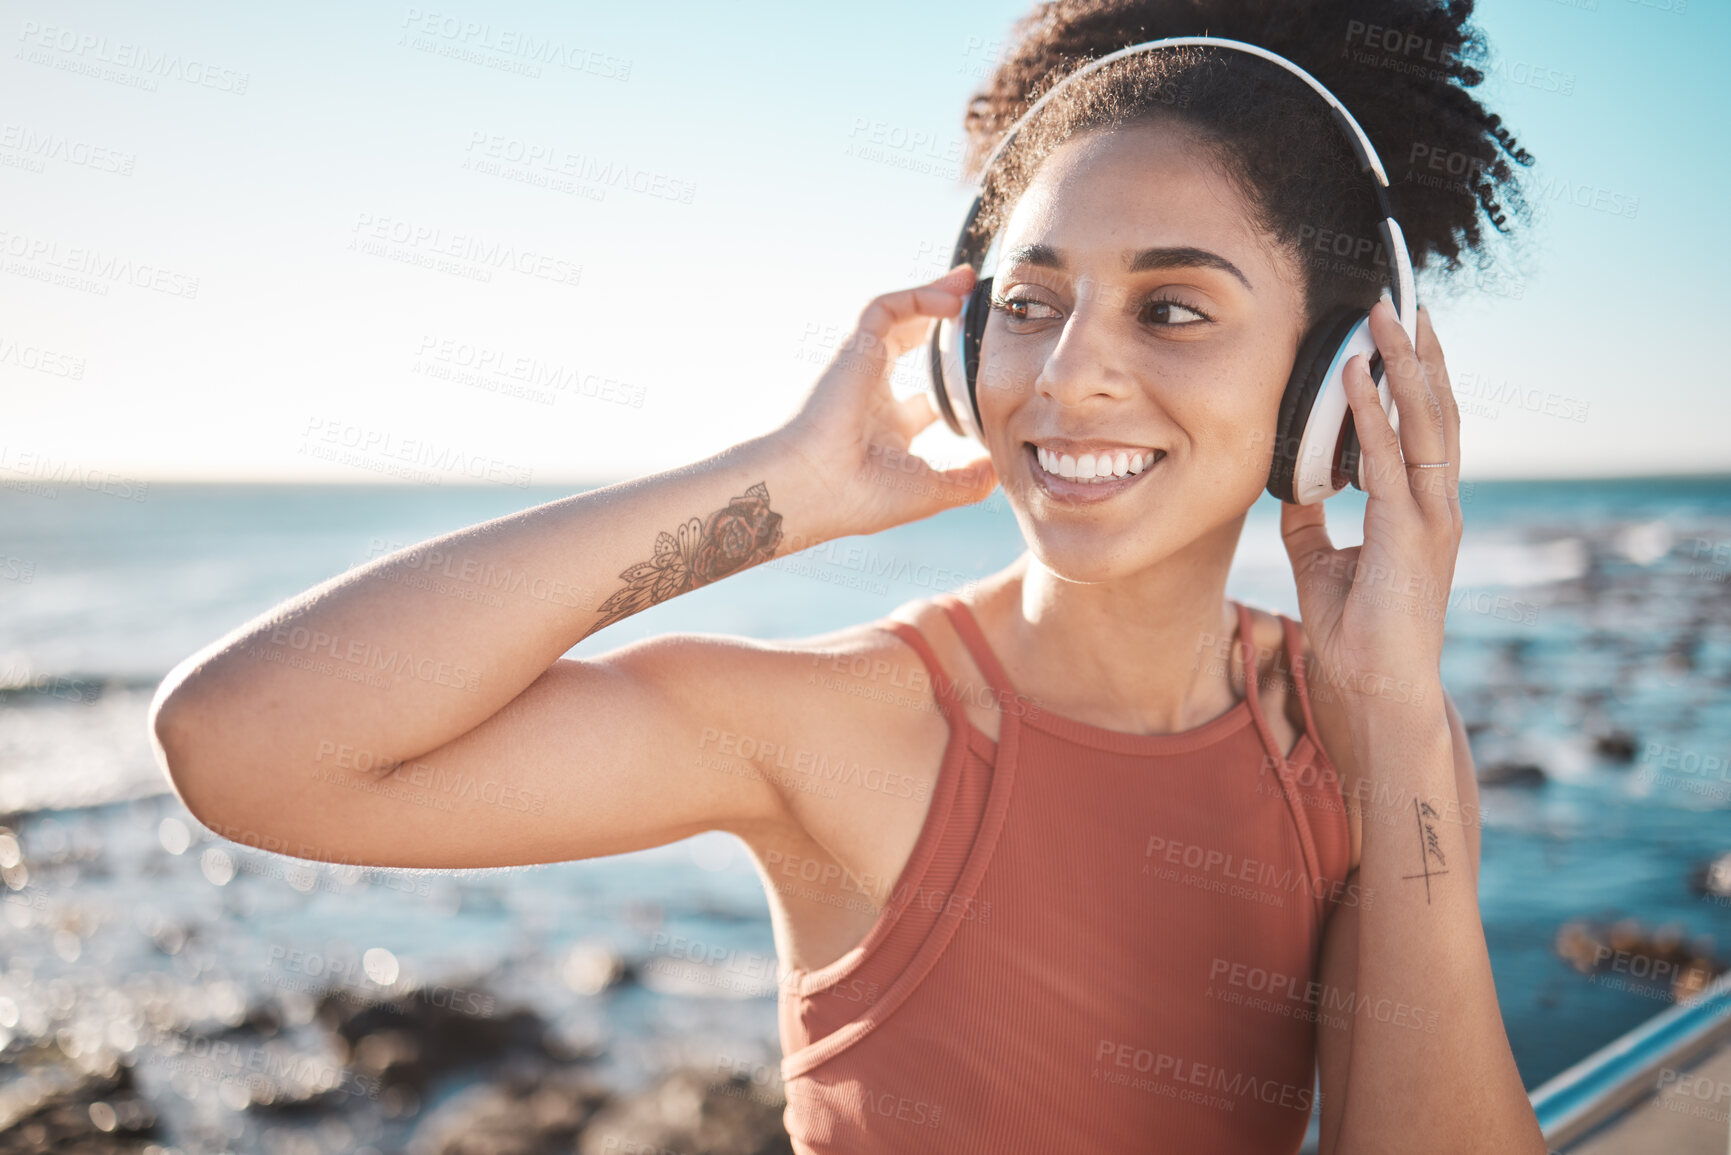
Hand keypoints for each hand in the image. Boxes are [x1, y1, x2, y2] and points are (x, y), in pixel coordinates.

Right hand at [771, 265, 999, 539]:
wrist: (814, 485)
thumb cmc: (861, 497)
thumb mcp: (930, 493)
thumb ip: (969, 481)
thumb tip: (1000, 467)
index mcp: (887, 433)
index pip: (922, 404)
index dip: (951, 390)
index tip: (981, 380)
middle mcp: (873, 397)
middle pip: (908, 348)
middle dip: (939, 326)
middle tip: (973, 308)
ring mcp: (862, 369)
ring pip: (898, 318)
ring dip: (933, 297)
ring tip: (967, 283)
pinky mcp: (855, 347)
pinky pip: (888, 308)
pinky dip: (919, 297)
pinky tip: (953, 300)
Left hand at [1278, 301, 1462, 708]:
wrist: (1374, 692)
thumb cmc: (1355, 633)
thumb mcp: (1321, 561)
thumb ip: (1312, 519)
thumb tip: (1292, 484)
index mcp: (1418, 506)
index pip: (1420, 422)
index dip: (1410, 371)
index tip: (1395, 323)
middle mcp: (1434, 503)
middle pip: (1434, 407)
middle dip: (1417, 349)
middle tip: (1397, 293)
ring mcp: (1430, 518)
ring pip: (1425, 421)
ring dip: (1403, 363)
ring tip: (1384, 313)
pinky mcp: (1412, 537)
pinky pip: (1390, 461)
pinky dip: (1373, 414)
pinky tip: (1356, 375)